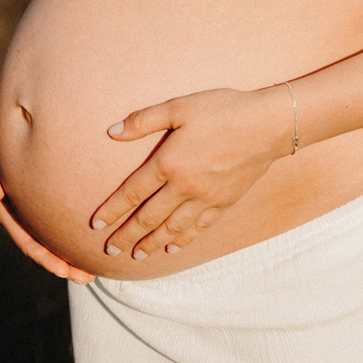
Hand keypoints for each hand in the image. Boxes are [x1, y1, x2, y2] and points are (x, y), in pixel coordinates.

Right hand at [0, 142, 93, 284]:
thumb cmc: (7, 133)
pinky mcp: (51, 195)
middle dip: (60, 262)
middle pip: (40, 242)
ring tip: (91, 273)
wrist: (24, 120)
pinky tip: (94, 243)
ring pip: (52, 234)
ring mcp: (33, 203)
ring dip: (69, 255)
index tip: (61, 269)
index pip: (23, 233)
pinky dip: (74, 231)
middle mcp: (20, 207)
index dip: (40, 253)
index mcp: (7, 202)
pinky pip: (63, 216)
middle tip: (84, 278)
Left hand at [92, 86, 294, 262]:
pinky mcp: (223, 204)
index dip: (111, 210)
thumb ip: (143, 120)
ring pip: (170, 228)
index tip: (95, 225)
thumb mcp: (179, 106)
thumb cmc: (222, 109)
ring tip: (135, 255)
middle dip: (126, 235)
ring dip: (150, 244)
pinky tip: (172, 248)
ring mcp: (204, 199)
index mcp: (168, 163)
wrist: (267, 125)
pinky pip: (197, 229)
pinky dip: (182, 241)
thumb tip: (111, 132)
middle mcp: (183, 187)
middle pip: (147, 218)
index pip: (131, 193)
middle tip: (110, 250)